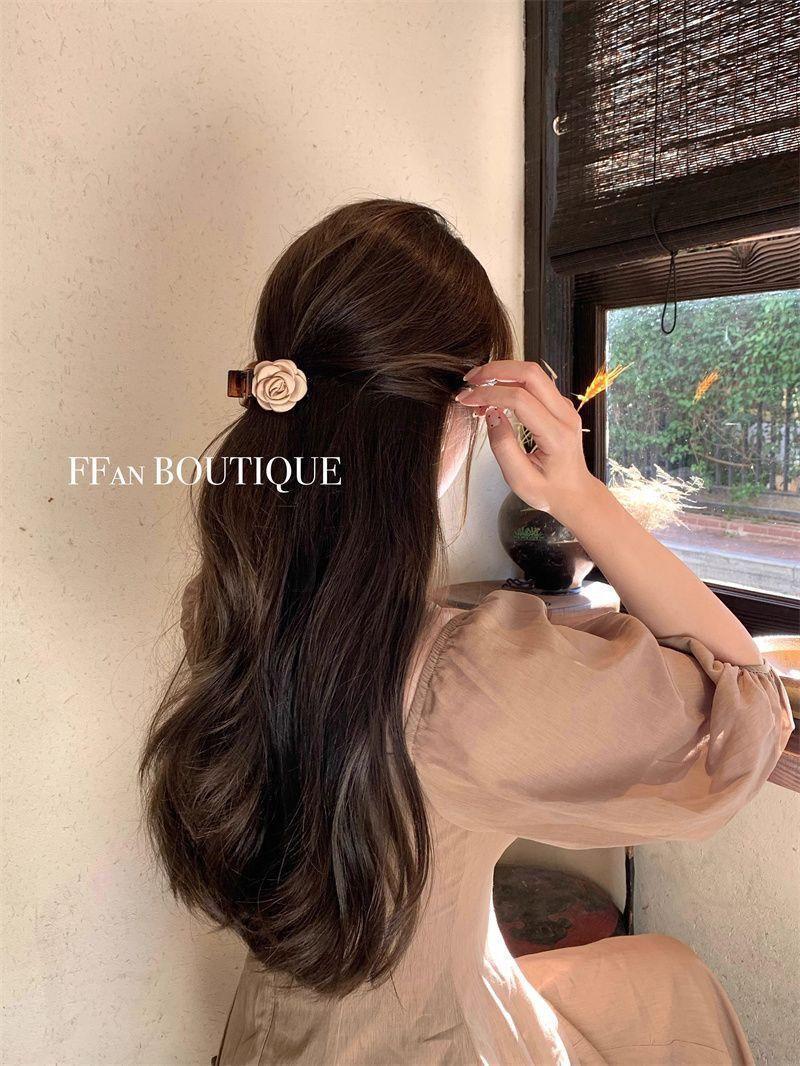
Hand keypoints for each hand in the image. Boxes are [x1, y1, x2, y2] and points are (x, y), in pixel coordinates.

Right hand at [455, 359, 599, 522]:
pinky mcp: (558, 405)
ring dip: (502, 374)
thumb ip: (503, 447)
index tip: (466, 399)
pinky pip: (534, 383)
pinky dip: (510, 382)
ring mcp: (564, 407)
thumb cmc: (548, 491)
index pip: (520, 399)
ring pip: (533, 373)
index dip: (489, 395)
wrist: (575, 493)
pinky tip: (492, 397)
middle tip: (470, 380)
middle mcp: (565, 415)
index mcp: (556, 435)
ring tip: (477, 390)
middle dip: (496, 370)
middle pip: (530, 373)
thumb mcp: (519, 479)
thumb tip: (491, 414)